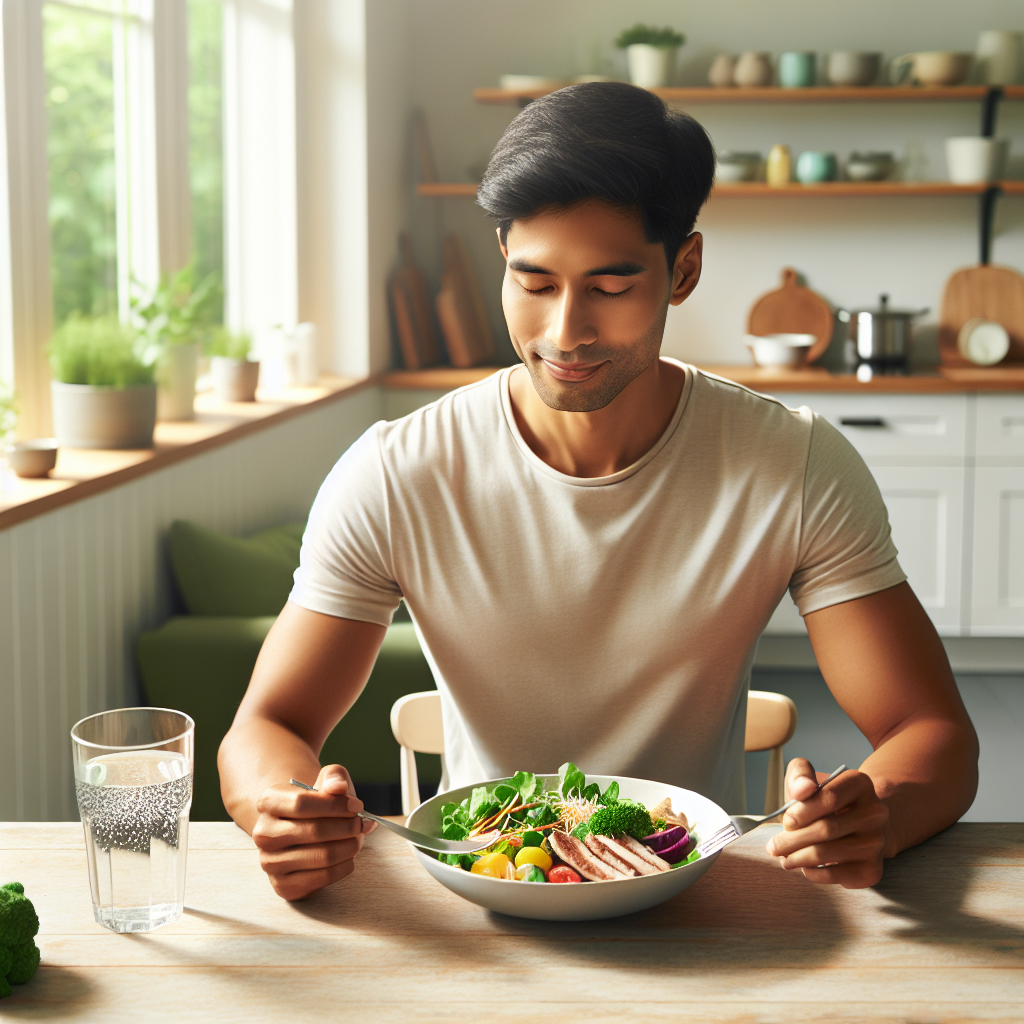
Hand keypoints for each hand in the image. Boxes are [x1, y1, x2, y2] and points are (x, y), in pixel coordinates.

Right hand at [251, 764, 375, 900]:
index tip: (357, 805)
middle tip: (362, 823)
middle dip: (347, 827)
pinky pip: (324, 877)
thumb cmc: (318, 804)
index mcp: (268, 802)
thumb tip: (338, 787)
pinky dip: (345, 864)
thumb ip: (334, 777)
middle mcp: (263, 834)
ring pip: (323, 856)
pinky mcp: (284, 886)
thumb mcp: (326, 781)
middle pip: (314, 831)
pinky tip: (348, 854)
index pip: (302, 803)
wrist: (302, 830)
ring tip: (358, 837)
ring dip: (350, 846)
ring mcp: (270, 863)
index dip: (335, 805)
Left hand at [764, 758, 888, 888]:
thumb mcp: (807, 779)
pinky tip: (803, 867)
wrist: (853, 825)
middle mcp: (875, 813)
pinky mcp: (871, 869)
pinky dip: (812, 873)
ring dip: (797, 858)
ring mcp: (876, 842)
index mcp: (860, 783)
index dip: (801, 812)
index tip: (786, 821)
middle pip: (827, 829)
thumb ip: (799, 775)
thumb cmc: (822, 799)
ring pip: (827, 853)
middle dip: (792, 840)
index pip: (829, 799)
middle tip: (773, 847)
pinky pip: (835, 875)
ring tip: (784, 858)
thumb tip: (803, 789)